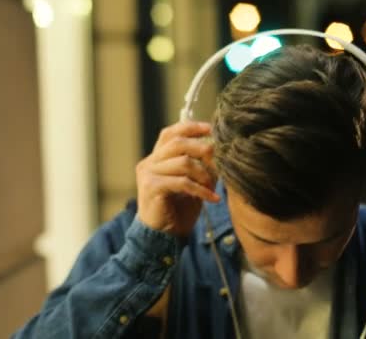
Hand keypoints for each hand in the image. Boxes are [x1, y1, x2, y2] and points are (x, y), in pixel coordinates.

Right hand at [136, 121, 219, 237]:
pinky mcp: (151, 187)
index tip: (211, 129)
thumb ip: (199, 165)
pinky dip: (201, 190)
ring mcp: (148, 174)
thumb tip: (217, 150)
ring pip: (183, 162)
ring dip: (204, 174)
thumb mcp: (192, 183)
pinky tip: (212, 199)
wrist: (163, 237)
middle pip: (178, 143)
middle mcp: (149, 162)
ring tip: (212, 187)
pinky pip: (182, 182)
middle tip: (217, 160)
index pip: (171, 134)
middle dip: (202, 149)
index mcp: (156, 158)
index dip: (191, 128)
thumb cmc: (179, 210)